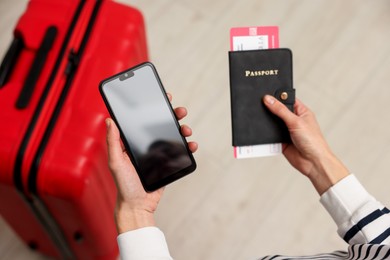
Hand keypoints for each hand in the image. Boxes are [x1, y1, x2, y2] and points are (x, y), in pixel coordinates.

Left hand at [106, 96, 196, 232]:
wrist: (138, 205)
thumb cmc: (124, 185)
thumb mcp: (115, 162)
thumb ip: (113, 142)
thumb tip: (109, 120)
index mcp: (133, 142)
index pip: (144, 120)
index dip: (154, 107)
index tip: (163, 97)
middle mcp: (147, 145)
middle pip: (162, 125)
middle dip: (173, 115)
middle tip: (179, 110)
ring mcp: (159, 154)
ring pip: (173, 136)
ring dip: (182, 129)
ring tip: (186, 129)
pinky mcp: (169, 163)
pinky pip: (180, 152)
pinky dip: (188, 147)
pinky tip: (191, 145)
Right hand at [263, 95, 348, 194]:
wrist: (312, 162)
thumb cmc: (313, 141)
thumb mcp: (296, 122)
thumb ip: (280, 111)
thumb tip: (268, 99)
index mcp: (301, 112)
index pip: (287, 100)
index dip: (277, 96)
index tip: (265, 94)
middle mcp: (293, 120)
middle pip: (277, 111)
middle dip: (269, 110)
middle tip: (259, 105)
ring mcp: (286, 131)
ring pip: (272, 123)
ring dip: (267, 123)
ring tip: (258, 118)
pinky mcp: (280, 141)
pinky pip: (270, 135)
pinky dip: (265, 134)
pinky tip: (261, 132)